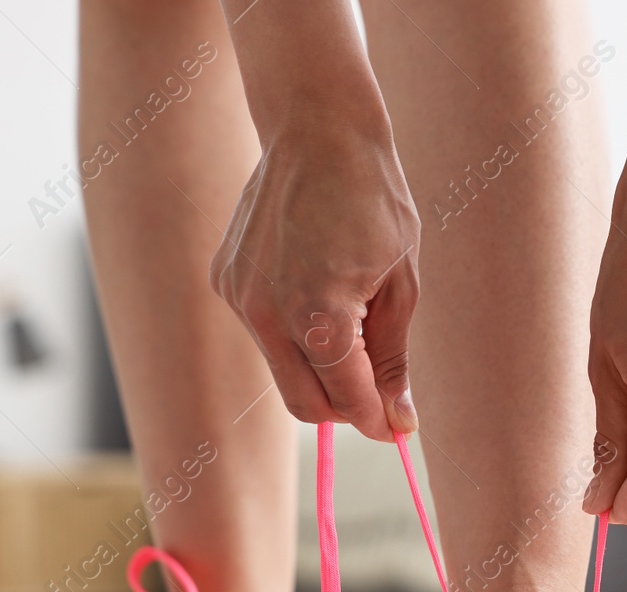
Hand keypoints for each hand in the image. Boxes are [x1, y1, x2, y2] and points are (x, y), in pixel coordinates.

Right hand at [211, 116, 419, 441]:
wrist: (318, 130)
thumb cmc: (373, 201)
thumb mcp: (402, 284)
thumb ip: (392, 359)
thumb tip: (399, 421)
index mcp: (319, 314)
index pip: (347, 400)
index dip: (378, 420)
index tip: (399, 427)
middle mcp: (267, 313)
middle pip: (305, 404)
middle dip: (346, 408)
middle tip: (379, 391)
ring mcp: (238, 297)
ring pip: (283, 371)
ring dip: (319, 367)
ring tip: (351, 316)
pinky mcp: (224, 281)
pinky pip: (263, 334)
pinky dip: (293, 332)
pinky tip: (313, 282)